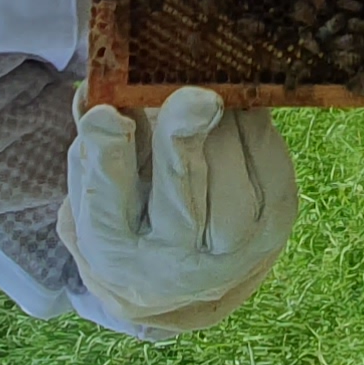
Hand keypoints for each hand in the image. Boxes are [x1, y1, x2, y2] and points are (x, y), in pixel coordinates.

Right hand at [60, 84, 297, 332]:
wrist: (183, 269)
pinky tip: (240, 107)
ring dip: (222, 127)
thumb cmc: (130, 209)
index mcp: (112, 246)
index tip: (108, 114)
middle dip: (182, 141)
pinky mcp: (272, 228)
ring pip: (230, 181)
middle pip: (179, 198)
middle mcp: (171, 259)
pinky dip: (256, 128)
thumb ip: (92, 146)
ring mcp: (229, 250)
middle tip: (194, 98)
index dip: (108, 157)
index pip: (105, 202)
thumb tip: (92, 96)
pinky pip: (269, 170)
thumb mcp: (97, 187)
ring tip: (207, 95)